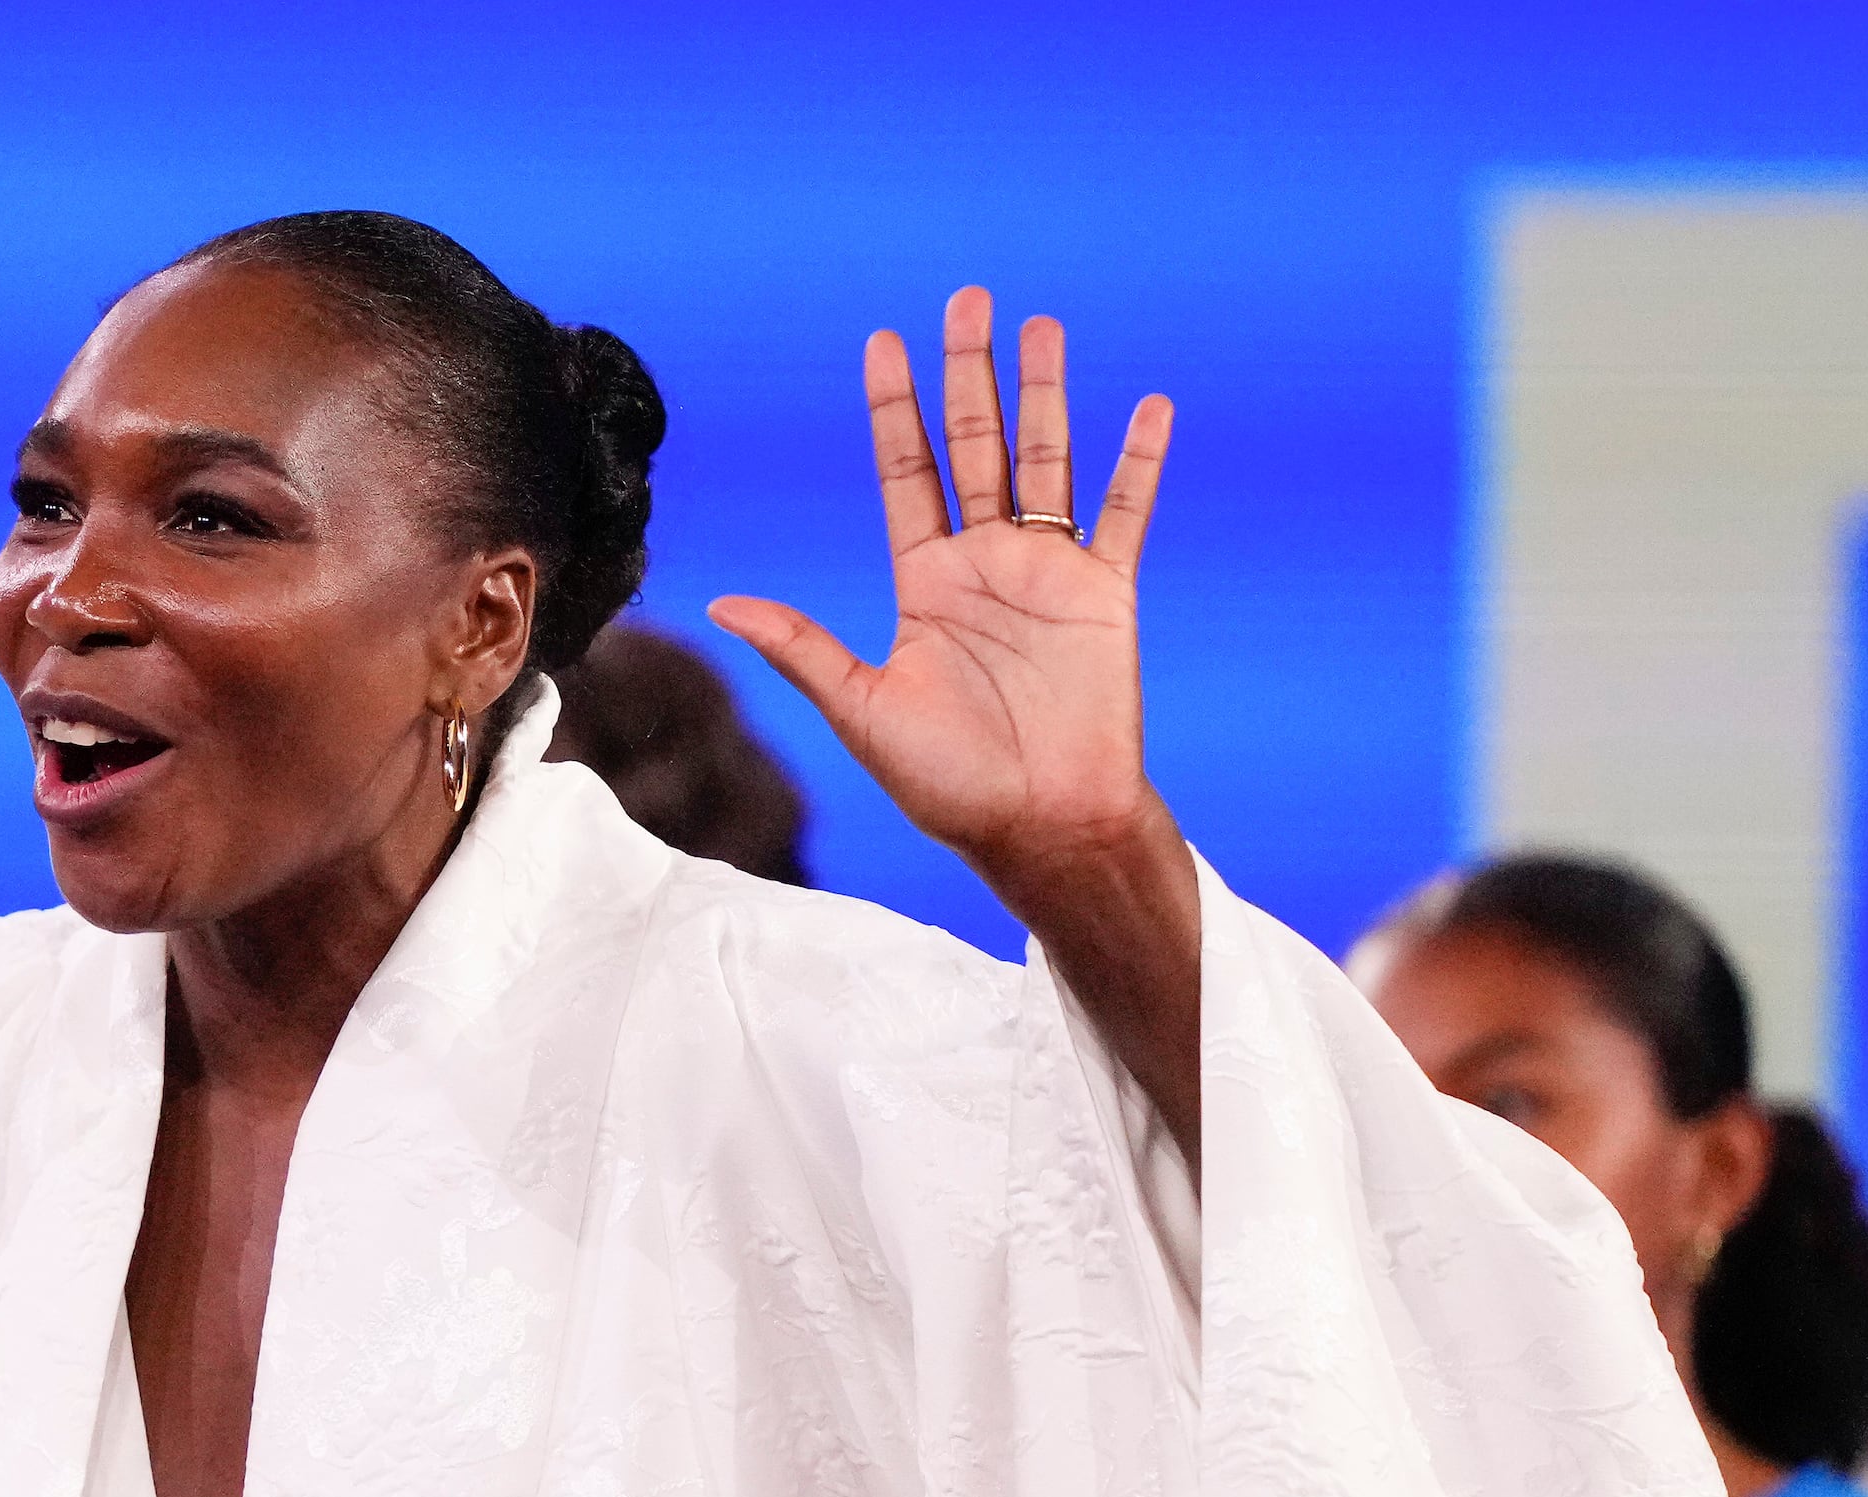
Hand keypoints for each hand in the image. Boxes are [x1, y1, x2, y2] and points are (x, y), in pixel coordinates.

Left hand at [714, 290, 1202, 1162]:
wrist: (1040, 827)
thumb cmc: (949, 786)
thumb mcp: (860, 710)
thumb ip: (801, 646)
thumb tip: (717, 602)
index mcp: (925, 583)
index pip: (905, 471)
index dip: (895, 406)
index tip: (883, 340)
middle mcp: (984, 564)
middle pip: (975, 444)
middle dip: (969, 371)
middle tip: (966, 297)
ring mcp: (1048, 574)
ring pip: (1048, 460)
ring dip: (1046, 393)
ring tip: (1043, 324)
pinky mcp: (1107, 595)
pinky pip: (1126, 514)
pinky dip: (1140, 461)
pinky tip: (1150, 406)